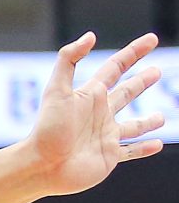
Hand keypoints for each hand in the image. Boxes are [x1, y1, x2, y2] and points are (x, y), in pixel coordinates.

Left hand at [21, 31, 164, 195]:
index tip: (151, 40)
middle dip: (141, 82)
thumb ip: (69, 60)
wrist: (40, 166)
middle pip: (126, 93)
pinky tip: (157, 145)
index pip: (116, 67)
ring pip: (133, 126)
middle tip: (156, 71)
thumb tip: (90, 36)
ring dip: (147, 121)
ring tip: (161, 118)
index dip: (133, 52)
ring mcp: (105, 136)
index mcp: (90, 96)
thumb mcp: (55, 90)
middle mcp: (99, 114)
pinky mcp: (109, 156)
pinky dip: (143, 149)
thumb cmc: (47, 129)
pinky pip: (131, 151)